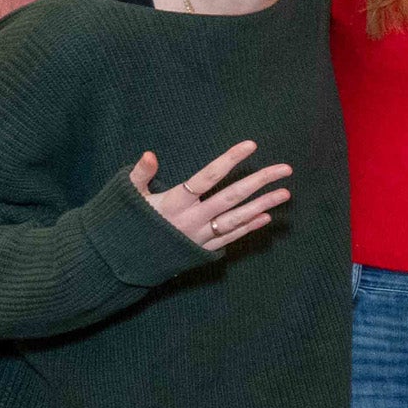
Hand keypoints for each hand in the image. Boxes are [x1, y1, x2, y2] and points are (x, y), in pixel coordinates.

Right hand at [134, 142, 291, 250]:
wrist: (122, 262)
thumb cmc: (127, 223)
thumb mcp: (129, 197)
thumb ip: (140, 174)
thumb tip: (150, 154)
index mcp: (174, 202)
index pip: (207, 177)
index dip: (229, 160)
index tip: (251, 145)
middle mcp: (191, 219)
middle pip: (231, 196)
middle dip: (260, 181)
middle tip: (285, 169)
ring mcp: (199, 236)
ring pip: (237, 219)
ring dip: (263, 205)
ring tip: (286, 193)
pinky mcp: (201, 250)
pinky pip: (230, 237)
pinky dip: (249, 228)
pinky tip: (267, 217)